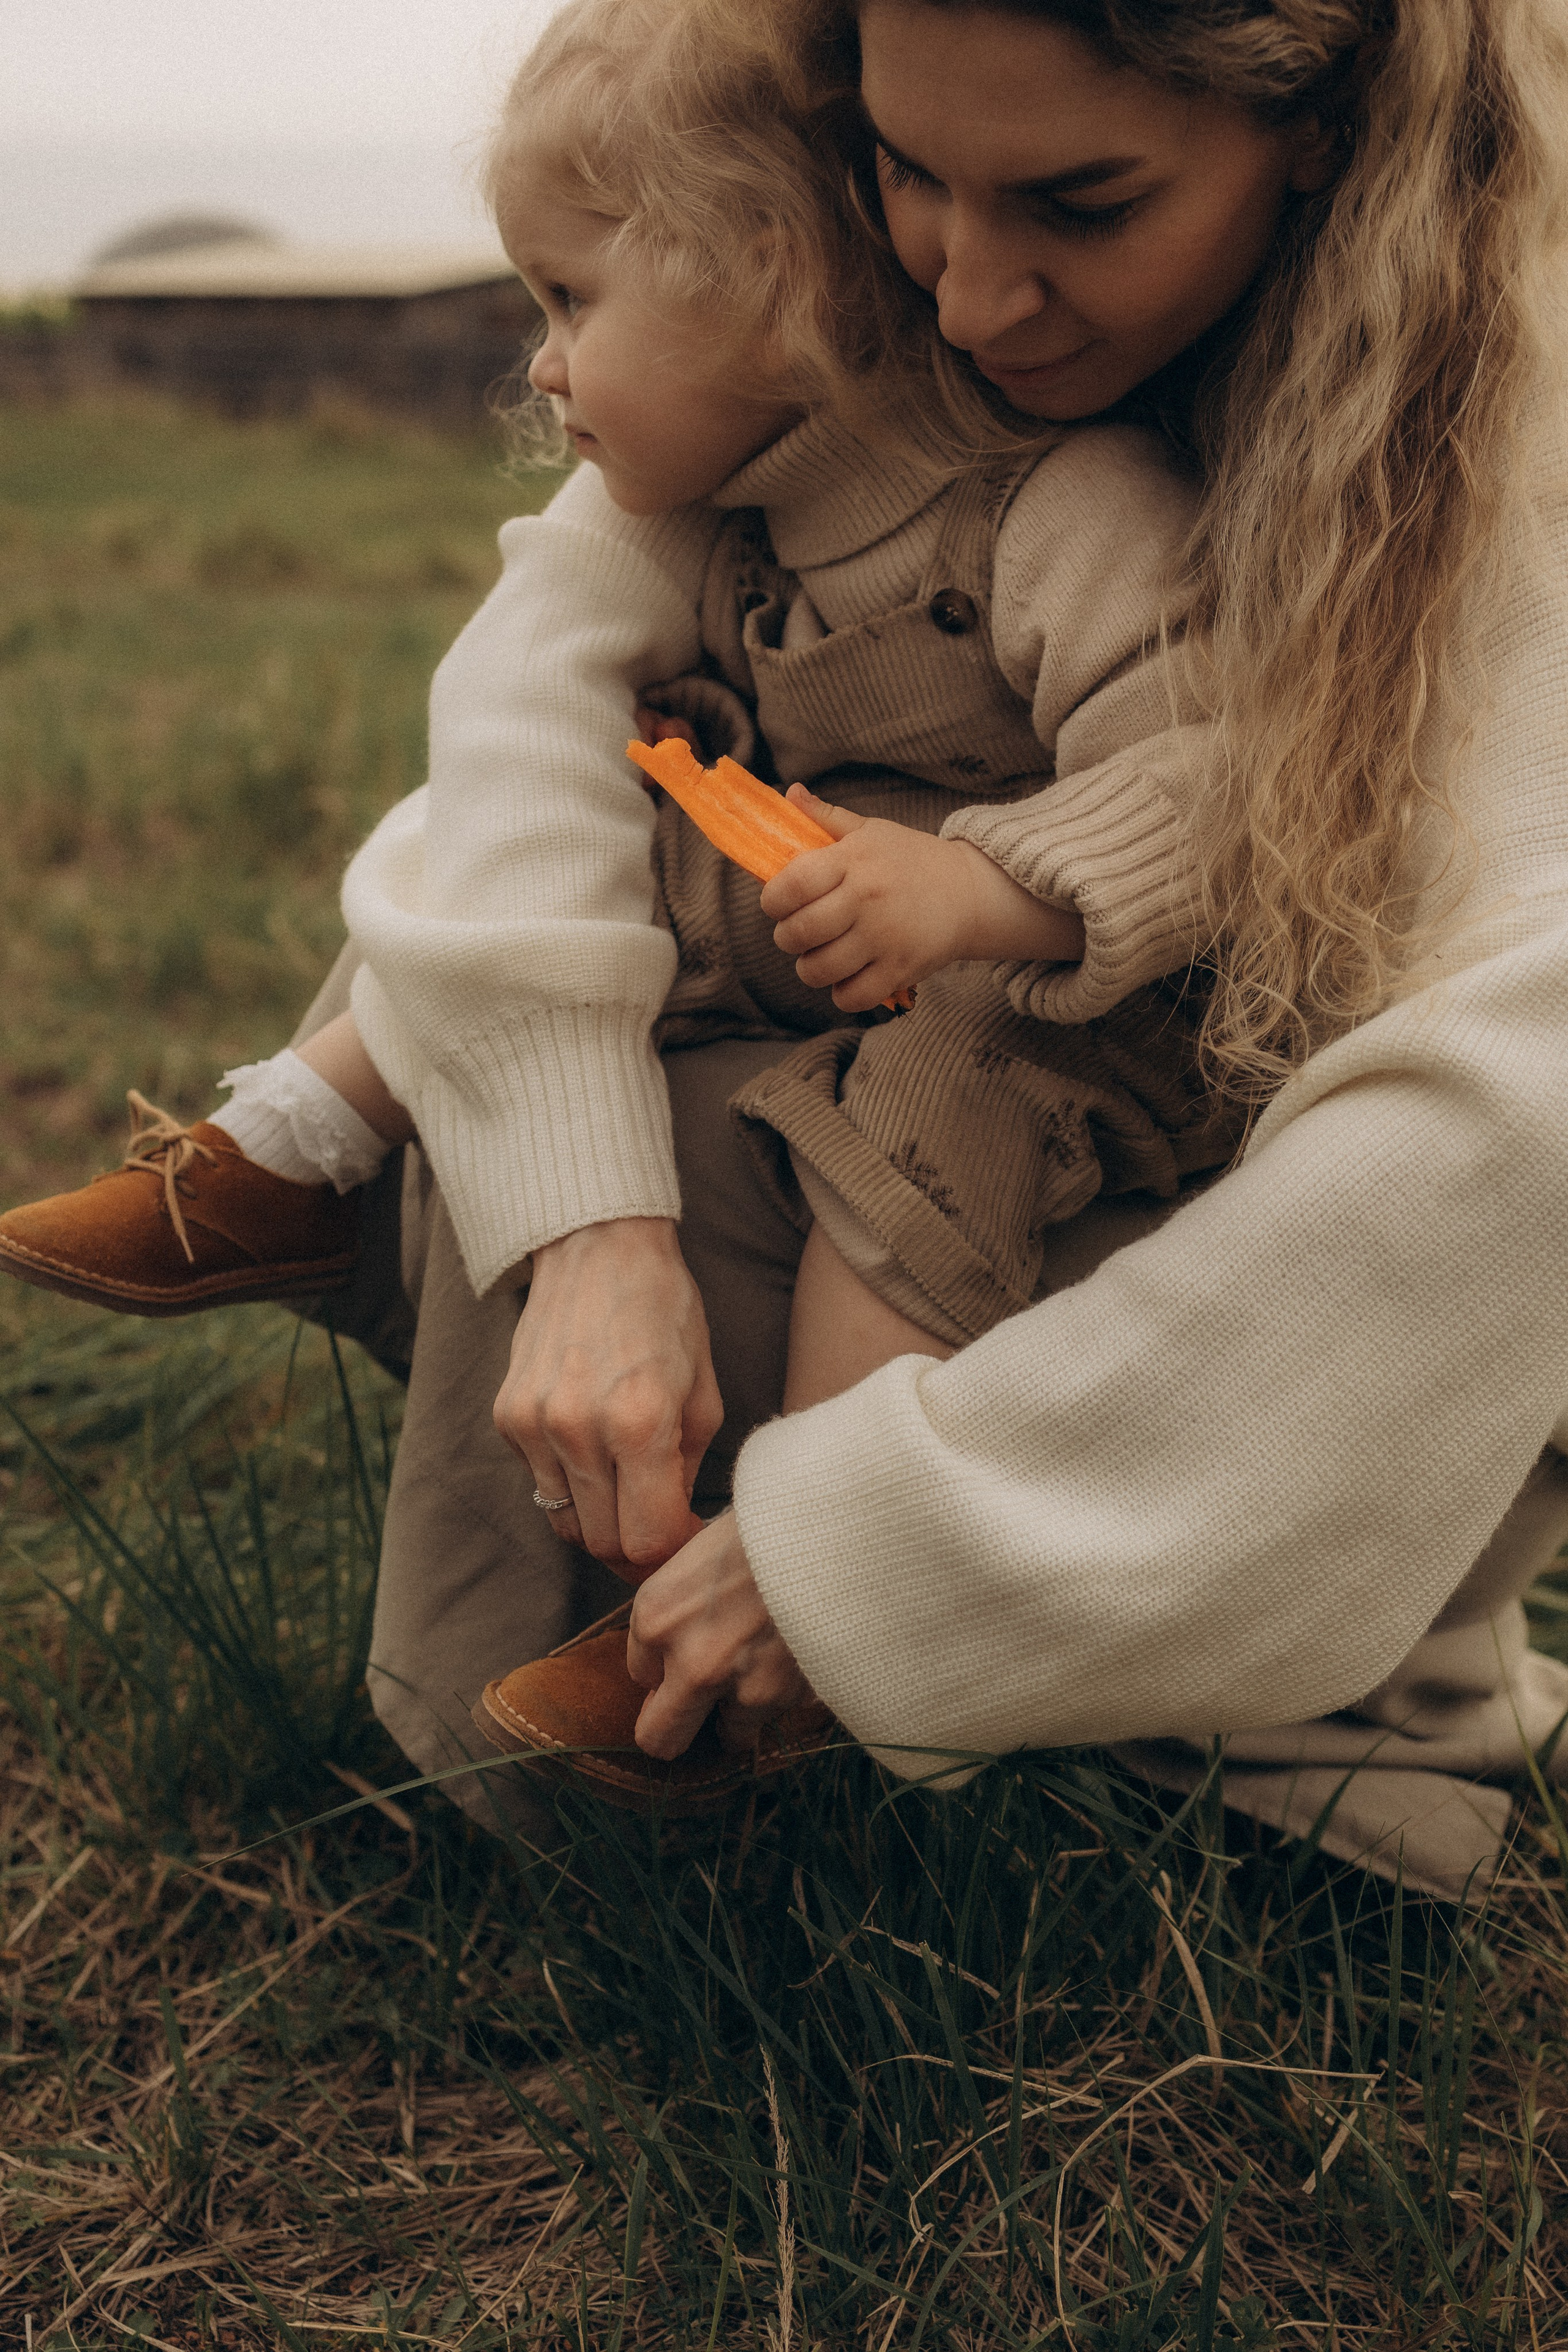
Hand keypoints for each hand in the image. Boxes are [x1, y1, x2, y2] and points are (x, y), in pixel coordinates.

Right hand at [493, 1218, 722, 1575]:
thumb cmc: (666, 1315)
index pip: (647, 1541)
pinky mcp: (507, 1416)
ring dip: (601, 1518)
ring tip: (629, 1486)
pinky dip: (569, 1482)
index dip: (673, 1549)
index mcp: (640, 1423)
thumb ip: (687, 1471)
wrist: (599, 1247)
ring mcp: (534, 1424)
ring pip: (565, 1522)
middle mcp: (578, 1429)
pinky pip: (539, 1482)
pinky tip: (593, 1446)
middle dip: (638, 1544)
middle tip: (661, 1521)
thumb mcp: (703, 1393)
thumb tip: (672, 1530)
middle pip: (603, 1544)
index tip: (687, 1532)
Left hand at [627, 1511, 814, 1756]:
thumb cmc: (765, 1527)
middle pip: (660, 1739)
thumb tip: (673, 1653)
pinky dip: (784, 1696)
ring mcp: (738, 1686)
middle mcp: (687, 1661)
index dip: (665, 1666)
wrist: (830, 1529)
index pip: (640, 1675)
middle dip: (677, 1727)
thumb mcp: (696, 1554)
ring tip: (767, 1665)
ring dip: (742, 1709)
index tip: (687, 1653)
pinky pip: (777, 1716)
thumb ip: (675, 1610)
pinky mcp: (785, 1697)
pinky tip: (796, 1653)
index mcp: (655, 1616)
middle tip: (701, 1706)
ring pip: (731, 1734)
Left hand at [760, 786, 1084, 1013]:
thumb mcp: (871, 831)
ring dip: (810, 968)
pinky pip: (851, 997)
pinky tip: (846, 976)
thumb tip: (789, 793)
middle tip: (797, 933)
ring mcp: (885, 937)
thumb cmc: (909, 859)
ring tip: (819, 956)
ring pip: (818, 970)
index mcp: (854, 860)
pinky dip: (841, 993)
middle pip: (799, 933)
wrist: (969, 891)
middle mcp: (868, 898)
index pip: (792, 885)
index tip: (778, 903)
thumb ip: (826, 816)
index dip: (772, 900)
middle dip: (787, 937)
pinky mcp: (901, 969)